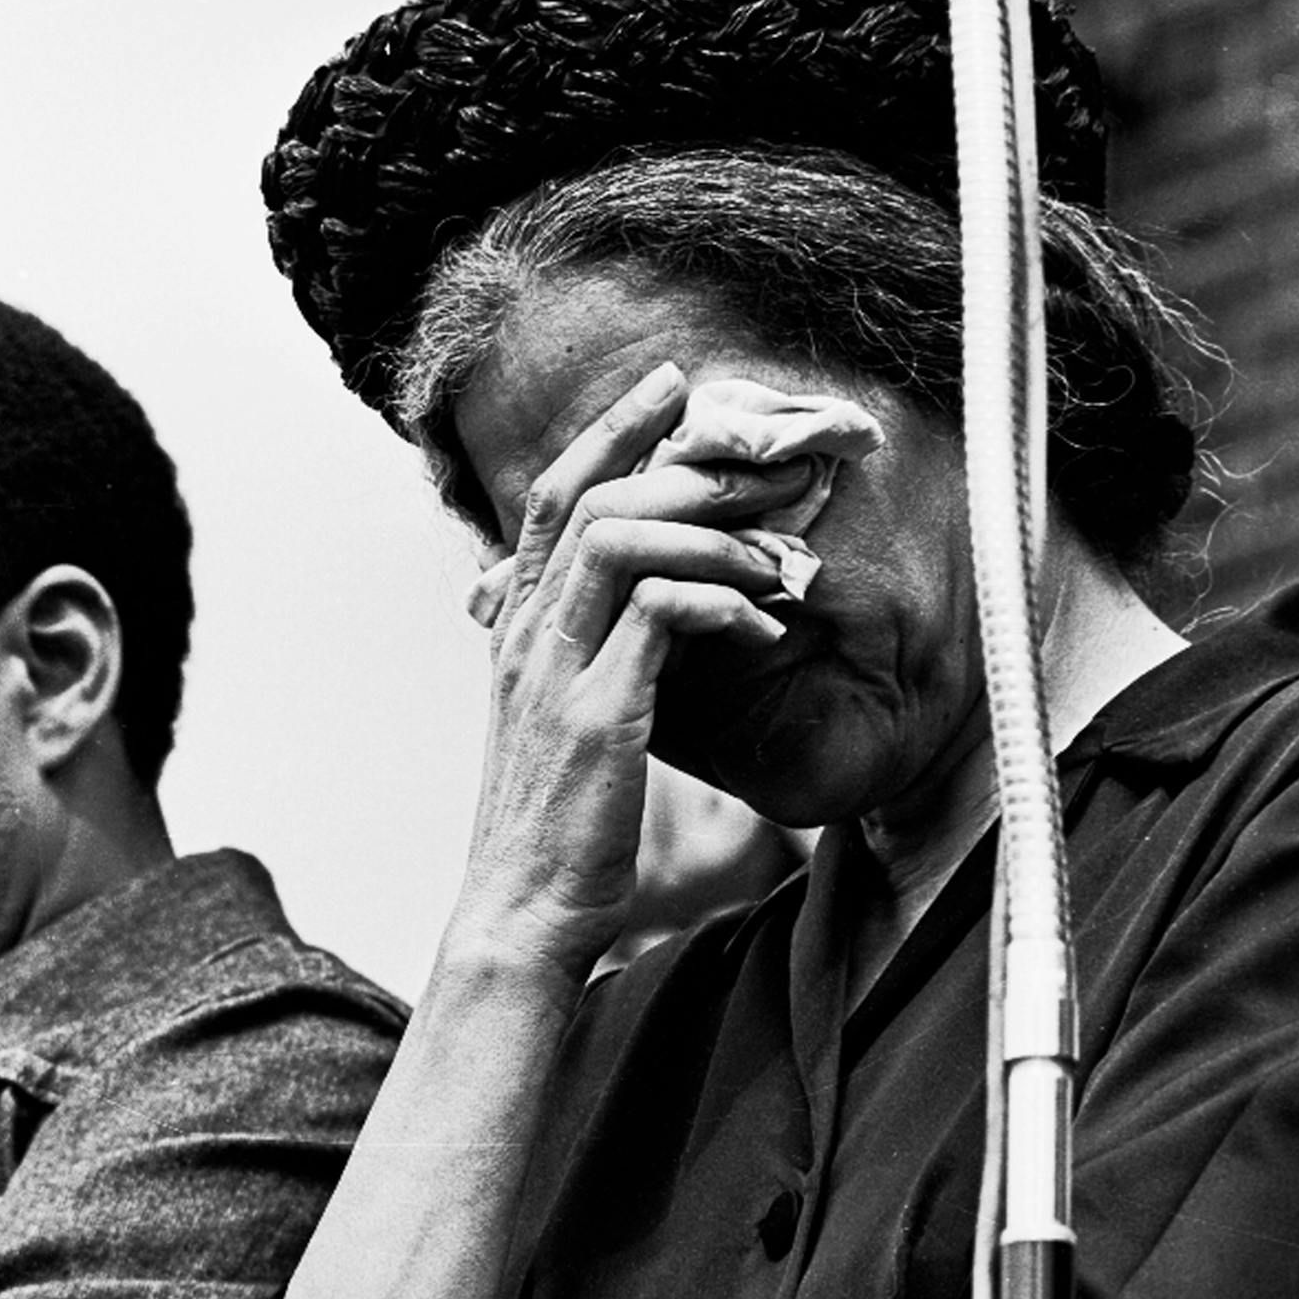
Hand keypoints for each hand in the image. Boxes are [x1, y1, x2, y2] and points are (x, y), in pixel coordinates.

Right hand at [450, 364, 814, 984]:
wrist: (521, 911)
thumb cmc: (557, 823)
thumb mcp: (560, 720)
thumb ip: (590, 653)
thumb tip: (651, 609)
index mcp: (519, 630)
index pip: (554, 496)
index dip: (611, 429)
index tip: (671, 387)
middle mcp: (527, 636)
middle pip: (593, 497)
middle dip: (685, 462)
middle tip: (766, 462)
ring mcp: (557, 673)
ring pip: (623, 540)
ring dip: (712, 530)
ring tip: (779, 548)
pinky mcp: (597, 717)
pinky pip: (660, 617)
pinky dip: (720, 602)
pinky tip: (763, 622)